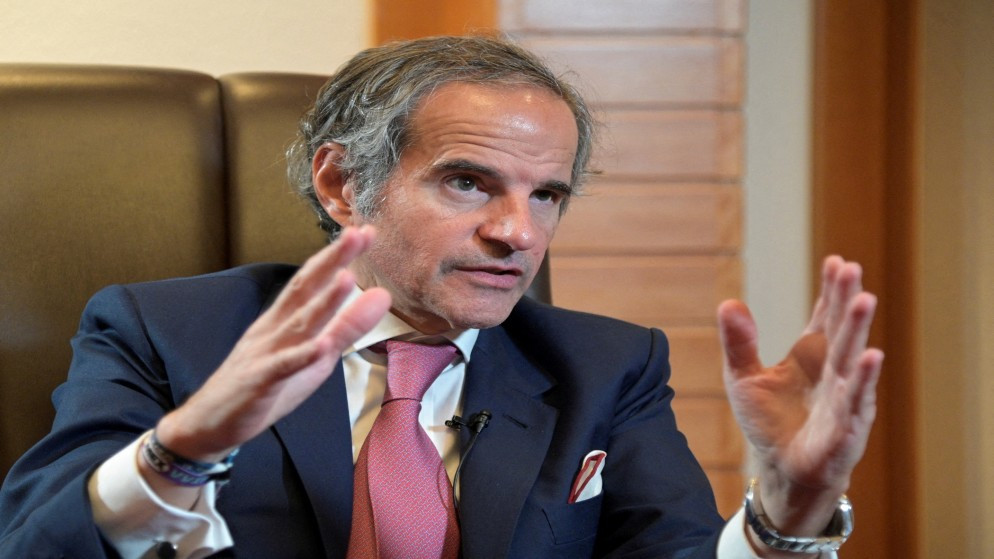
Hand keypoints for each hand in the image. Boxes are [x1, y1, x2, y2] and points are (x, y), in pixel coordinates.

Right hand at [154, 226, 391, 462]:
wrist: (209, 422)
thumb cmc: (265, 384)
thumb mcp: (314, 354)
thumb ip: (346, 327)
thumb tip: (381, 297)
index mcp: (285, 319)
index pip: (314, 280)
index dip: (338, 255)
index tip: (366, 231)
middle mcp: (274, 329)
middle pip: (305, 289)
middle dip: (332, 261)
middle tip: (358, 234)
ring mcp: (265, 354)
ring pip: (297, 325)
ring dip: (323, 302)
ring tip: (347, 278)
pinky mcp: (258, 383)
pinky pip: (281, 368)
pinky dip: (300, 357)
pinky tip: (320, 347)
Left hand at [717, 256, 882, 539]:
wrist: (782, 469)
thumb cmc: (769, 422)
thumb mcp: (743, 377)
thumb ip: (739, 343)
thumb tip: (728, 303)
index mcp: (813, 353)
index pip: (825, 315)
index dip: (831, 290)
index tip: (836, 261)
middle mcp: (834, 370)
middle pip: (841, 329)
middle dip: (846, 299)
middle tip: (851, 269)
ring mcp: (844, 397)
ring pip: (853, 359)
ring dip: (859, 330)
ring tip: (865, 300)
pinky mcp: (846, 427)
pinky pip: (856, 401)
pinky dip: (864, 380)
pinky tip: (872, 356)